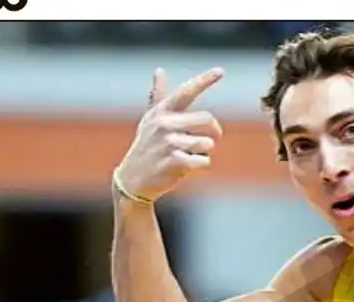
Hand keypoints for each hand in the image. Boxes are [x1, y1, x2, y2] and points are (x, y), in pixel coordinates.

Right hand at [115, 67, 224, 202]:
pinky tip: (188, 167)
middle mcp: (164, 123)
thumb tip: (159, 71)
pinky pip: (204, 161)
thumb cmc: (146, 147)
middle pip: (207, 119)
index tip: (220, 70)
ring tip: (190, 155)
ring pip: (207, 143)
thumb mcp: (150, 120)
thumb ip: (158, 96)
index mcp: (162, 111)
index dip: (204, 80)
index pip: (186, 91)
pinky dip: (201, 165)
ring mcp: (168, 142)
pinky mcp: (174, 161)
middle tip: (213, 138)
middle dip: (215, 131)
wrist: (133, 179)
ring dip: (205, 151)